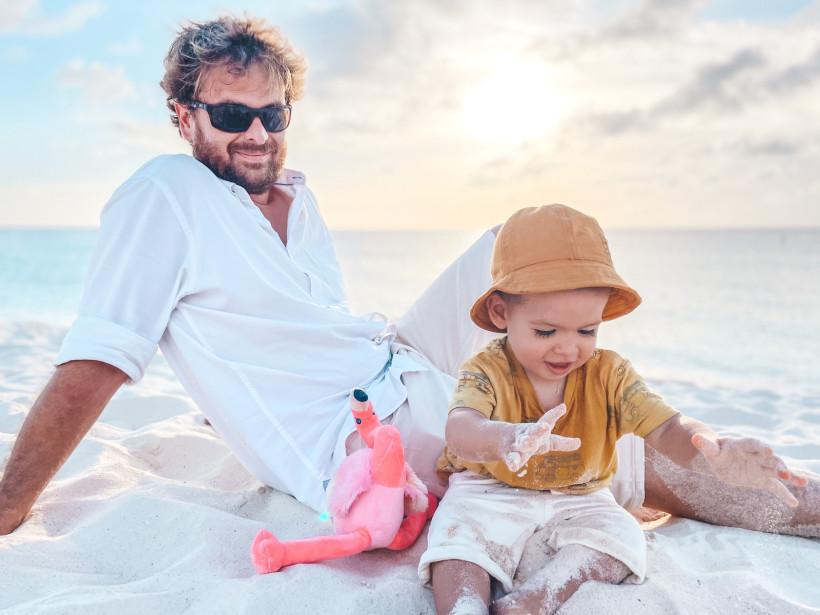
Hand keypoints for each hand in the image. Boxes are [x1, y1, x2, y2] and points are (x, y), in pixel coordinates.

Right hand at [504, 404, 580, 472]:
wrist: (503, 440)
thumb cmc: (531, 440)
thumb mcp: (546, 441)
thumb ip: (562, 443)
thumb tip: (580, 442)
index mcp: (539, 431)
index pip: (547, 420)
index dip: (555, 414)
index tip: (563, 407)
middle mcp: (529, 434)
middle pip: (534, 430)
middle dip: (540, 429)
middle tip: (546, 427)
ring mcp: (519, 444)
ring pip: (523, 442)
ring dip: (527, 441)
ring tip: (532, 442)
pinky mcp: (511, 454)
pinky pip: (511, 458)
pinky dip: (512, 462)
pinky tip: (513, 467)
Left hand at [692, 434, 807, 506]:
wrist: (721, 460)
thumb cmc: (715, 451)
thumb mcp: (710, 449)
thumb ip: (705, 445)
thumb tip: (694, 438)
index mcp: (743, 444)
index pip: (753, 443)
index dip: (761, 446)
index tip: (768, 449)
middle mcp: (756, 455)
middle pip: (770, 458)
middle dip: (778, 464)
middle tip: (785, 471)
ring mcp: (761, 467)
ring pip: (777, 471)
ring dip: (789, 476)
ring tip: (802, 482)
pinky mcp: (762, 479)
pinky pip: (775, 487)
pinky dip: (784, 494)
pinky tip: (794, 503)